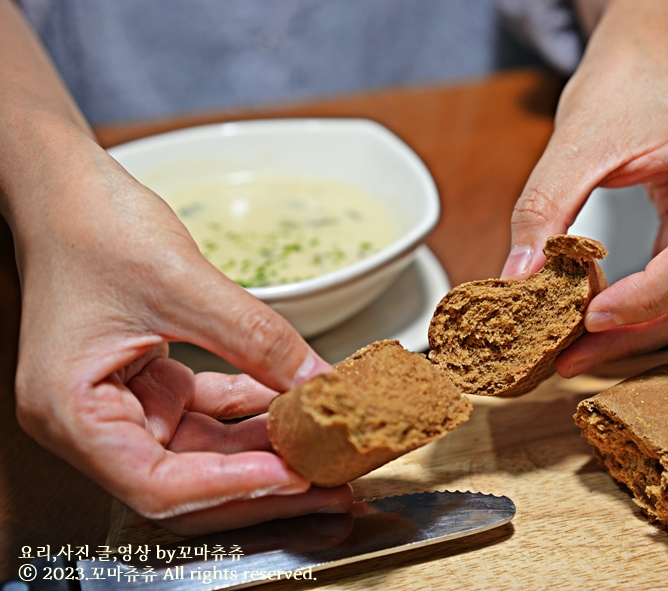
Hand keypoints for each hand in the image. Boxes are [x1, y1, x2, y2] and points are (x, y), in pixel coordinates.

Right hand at [6, 126, 350, 535]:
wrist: (67, 189)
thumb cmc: (91, 225)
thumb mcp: (183, 282)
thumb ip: (256, 338)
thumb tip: (318, 382)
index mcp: (72, 411)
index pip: (157, 483)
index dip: (232, 486)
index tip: (294, 476)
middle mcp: (92, 421)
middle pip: (185, 482)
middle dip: (259, 484)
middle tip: (325, 484)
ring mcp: (123, 404)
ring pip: (203, 453)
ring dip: (263, 451)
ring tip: (322, 450)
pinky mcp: (149, 384)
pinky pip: (206, 413)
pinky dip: (249, 411)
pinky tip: (293, 403)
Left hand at [502, 0, 667, 374]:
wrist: (652, 50)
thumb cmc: (629, 75)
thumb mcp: (575, 140)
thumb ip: (544, 209)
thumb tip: (520, 276)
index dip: (648, 298)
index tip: (592, 319)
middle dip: (638, 332)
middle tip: (575, 356)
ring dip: (642, 330)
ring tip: (582, 348)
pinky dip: (648, 308)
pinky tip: (605, 320)